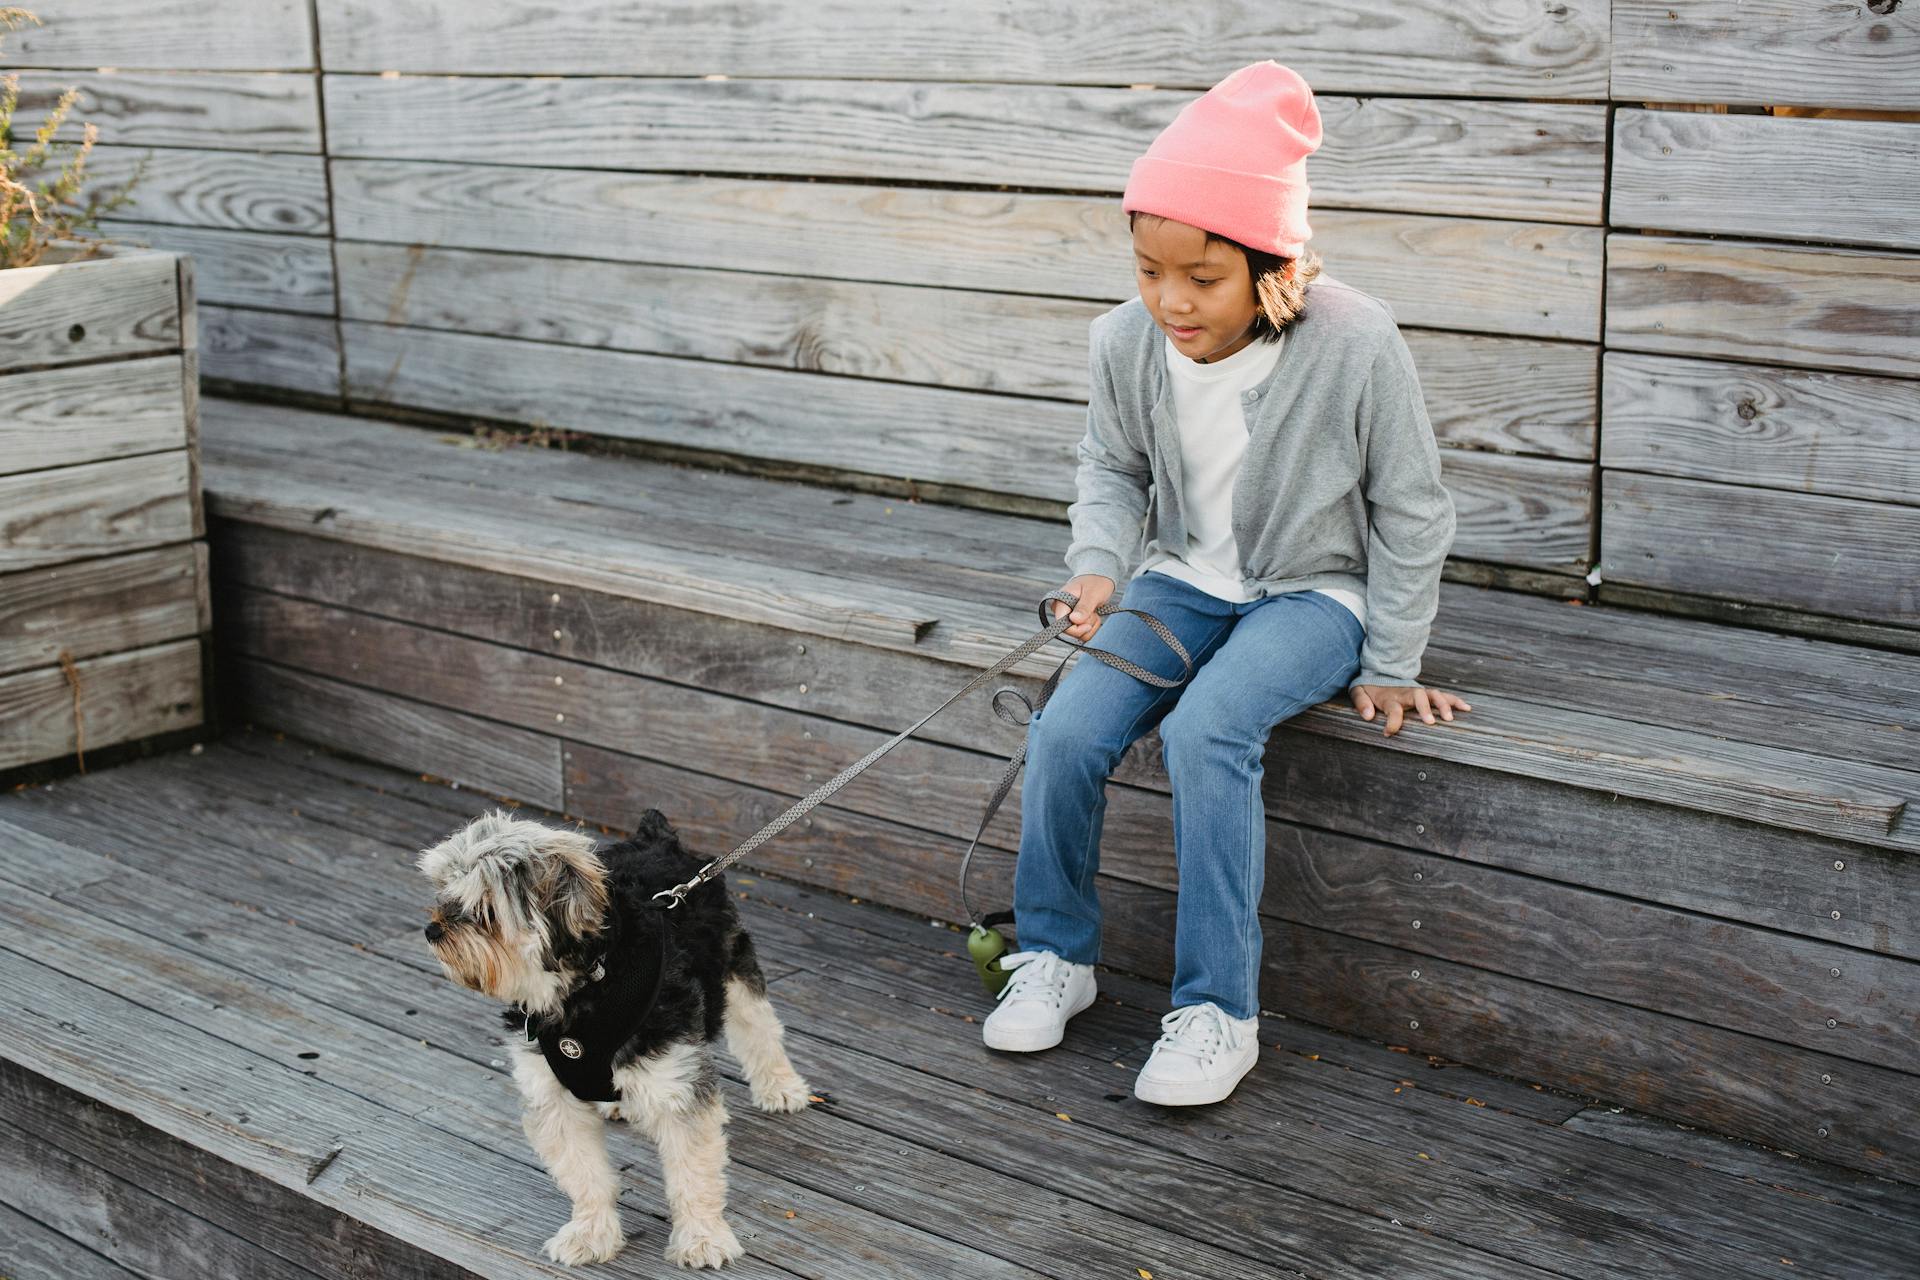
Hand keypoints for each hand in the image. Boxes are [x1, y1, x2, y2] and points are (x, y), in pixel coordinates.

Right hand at [1049, 574, 1115, 641]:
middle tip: (1093, 611)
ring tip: (1094, 611)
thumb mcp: (1092, 594)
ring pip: (1078, 634)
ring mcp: (1066, 616)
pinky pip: (1083, 633)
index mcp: (1060, 602)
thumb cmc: (1095, 583)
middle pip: (1071, 631)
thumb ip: (1084, 607)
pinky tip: (1094, 614)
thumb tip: (1073, 620)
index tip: (1089, 625)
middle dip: (1086, 625)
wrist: (1099, 579)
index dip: (1076, 629)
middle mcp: (1060, 610)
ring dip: (1091, 625)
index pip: (1062, 625)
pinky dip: (1092, 626)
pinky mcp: (1073, 621)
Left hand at [1350, 684, 1470, 736]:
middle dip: (1425, 708)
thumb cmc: (1370, 688)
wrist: (1380, 672)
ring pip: (1434, 695)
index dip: (1391, 722)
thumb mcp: (1359, 693)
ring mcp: (1418, 692)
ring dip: (1443, 705)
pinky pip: (1443, 695)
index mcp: (1390, 697)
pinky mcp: (1426, 694)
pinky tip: (1466, 708)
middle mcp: (1407, 694)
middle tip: (1431, 723)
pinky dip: (1454, 700)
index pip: (1393, 709)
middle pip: (1418, 697)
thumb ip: (1361, 703)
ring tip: (1450, 718)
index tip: (1388, 733)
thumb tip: (1368, 716)